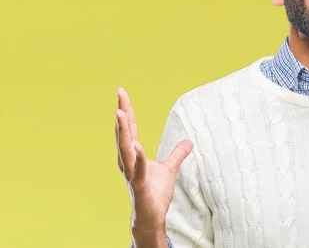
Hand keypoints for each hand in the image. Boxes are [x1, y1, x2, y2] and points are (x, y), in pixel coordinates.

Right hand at [115, 87, 193, 233]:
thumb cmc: (155, 193)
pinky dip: (138, 157)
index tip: (122, 92)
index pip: (130, 128)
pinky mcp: (138, 185)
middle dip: (122, 112)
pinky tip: (137, 145)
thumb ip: (177, 154)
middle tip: (120, 93)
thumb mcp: (169, 169)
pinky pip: (137, 169)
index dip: (127, 110)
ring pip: (125, 148)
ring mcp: (131, 173)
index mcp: (133, 155)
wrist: (152, 217)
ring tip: (120, 113)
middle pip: (124, 133)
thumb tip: (189, 142)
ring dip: (123, 131)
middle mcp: (128, 161)